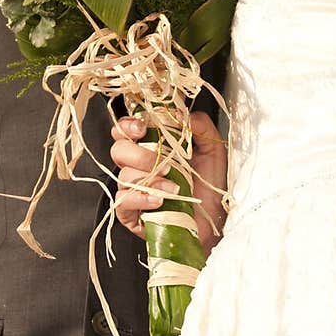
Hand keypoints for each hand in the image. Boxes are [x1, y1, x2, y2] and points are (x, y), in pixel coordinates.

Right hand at [111, 112, 227, 255]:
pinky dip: (141, 199)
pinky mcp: (131, 214)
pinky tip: (160, 201)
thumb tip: (181, 114)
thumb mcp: (212, 150)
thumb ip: (199, 126)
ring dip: (150, 180)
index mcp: (151, 147)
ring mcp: (133, 190)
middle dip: (139, 154)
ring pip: (124, 176)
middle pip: (119, 150)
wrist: (216, 221)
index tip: (143, 127)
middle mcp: (138, 167)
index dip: (128, 125)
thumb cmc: (211, 186)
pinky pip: (123, 202)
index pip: (126, 130)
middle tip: (165, 164)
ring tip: (174, 187)